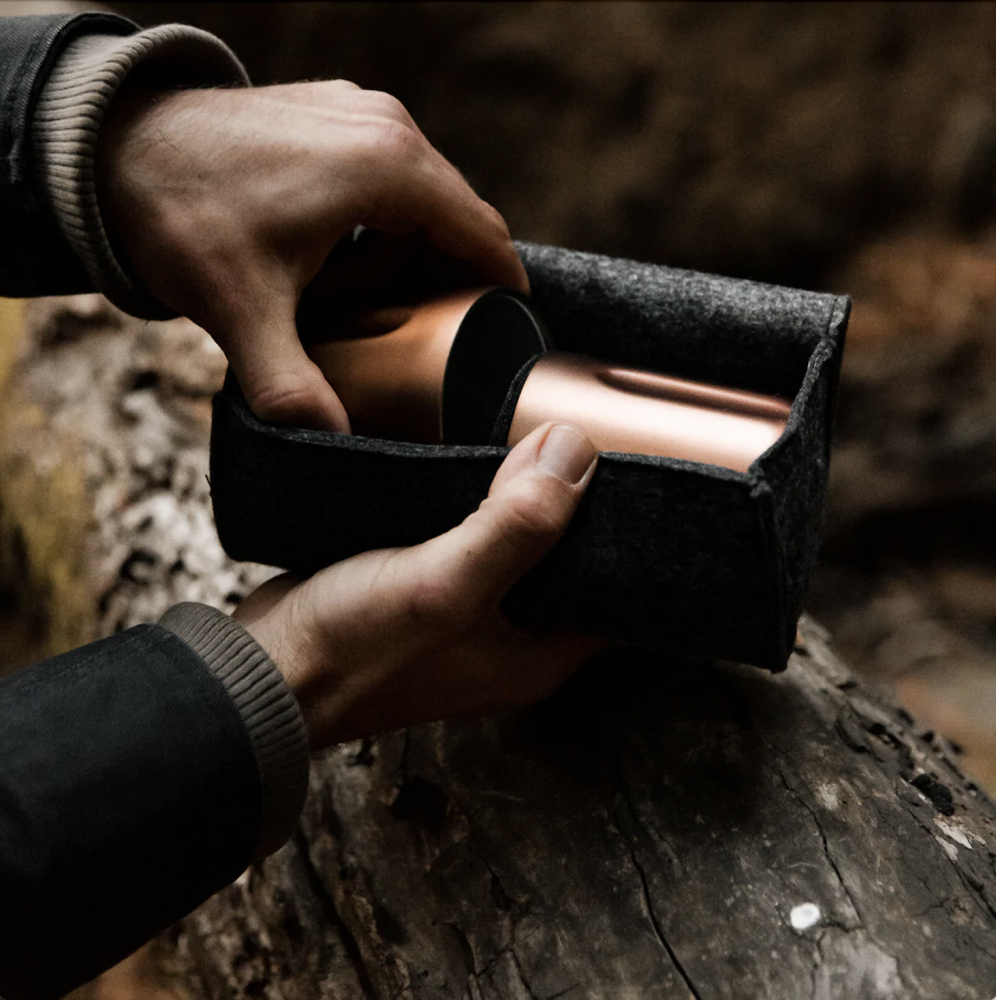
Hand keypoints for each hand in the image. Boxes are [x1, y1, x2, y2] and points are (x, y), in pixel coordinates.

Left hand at [97, 81, 527, 430]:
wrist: (111, 146)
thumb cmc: (180, 212)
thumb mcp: (242, 309)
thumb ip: (290, 385)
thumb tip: (331, 443)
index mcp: (388, 168)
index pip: (484, 234)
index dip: (505, 288)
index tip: (514, 332)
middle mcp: (387, 128)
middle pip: (457, 219)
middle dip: (451, 280)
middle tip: (428, 338)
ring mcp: (361, 113)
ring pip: (423, 199)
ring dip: (410, 254)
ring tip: (369, 304)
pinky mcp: (336, 116)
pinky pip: (389, 178)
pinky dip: (382, 223)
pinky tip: (342, 262)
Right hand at [233, 423, 600, 747]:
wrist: (265, 669)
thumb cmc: (354, 650)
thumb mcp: (446, 584)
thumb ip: (517, 526)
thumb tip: (575, 451)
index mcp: (539, 653)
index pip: (612, 584)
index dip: (625, 528)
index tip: (627, 467)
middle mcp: (512, 636)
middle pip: (566, 556)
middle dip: (573, 502)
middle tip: (579, 436)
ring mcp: (468, 611)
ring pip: (516, 542)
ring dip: (523, 497)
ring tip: (535, 435)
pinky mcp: (426, 586)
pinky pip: (470, 536)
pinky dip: (476, 502)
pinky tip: (476, 462)